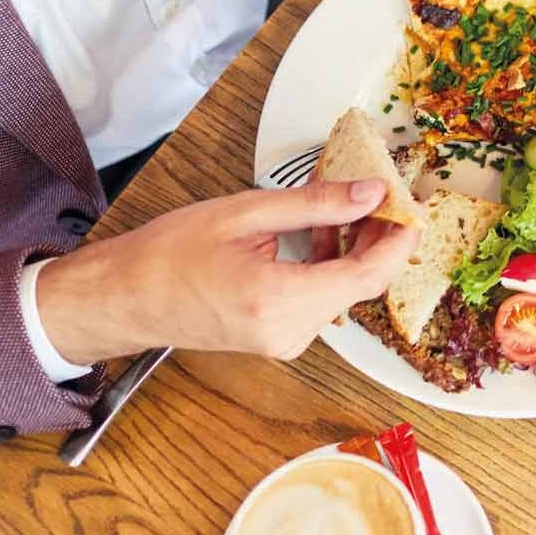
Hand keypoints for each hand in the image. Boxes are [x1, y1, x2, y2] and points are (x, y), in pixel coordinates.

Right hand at [35, 178, 420, 365]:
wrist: (121, 298)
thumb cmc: (169, 254)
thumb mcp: (247, 213)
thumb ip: (316, 205)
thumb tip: (371, 193)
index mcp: (280, 300)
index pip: (369, 275)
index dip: (400, 239)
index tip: (414, 206)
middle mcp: (288, 331)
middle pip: (362, 284)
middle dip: (379, 237)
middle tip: (382, 192)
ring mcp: (284, 341)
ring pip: (344, 291)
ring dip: (352, 249)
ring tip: (343, 205)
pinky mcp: (277, 339)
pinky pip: (321, 299)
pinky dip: (329, 266)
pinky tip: (318, 234)